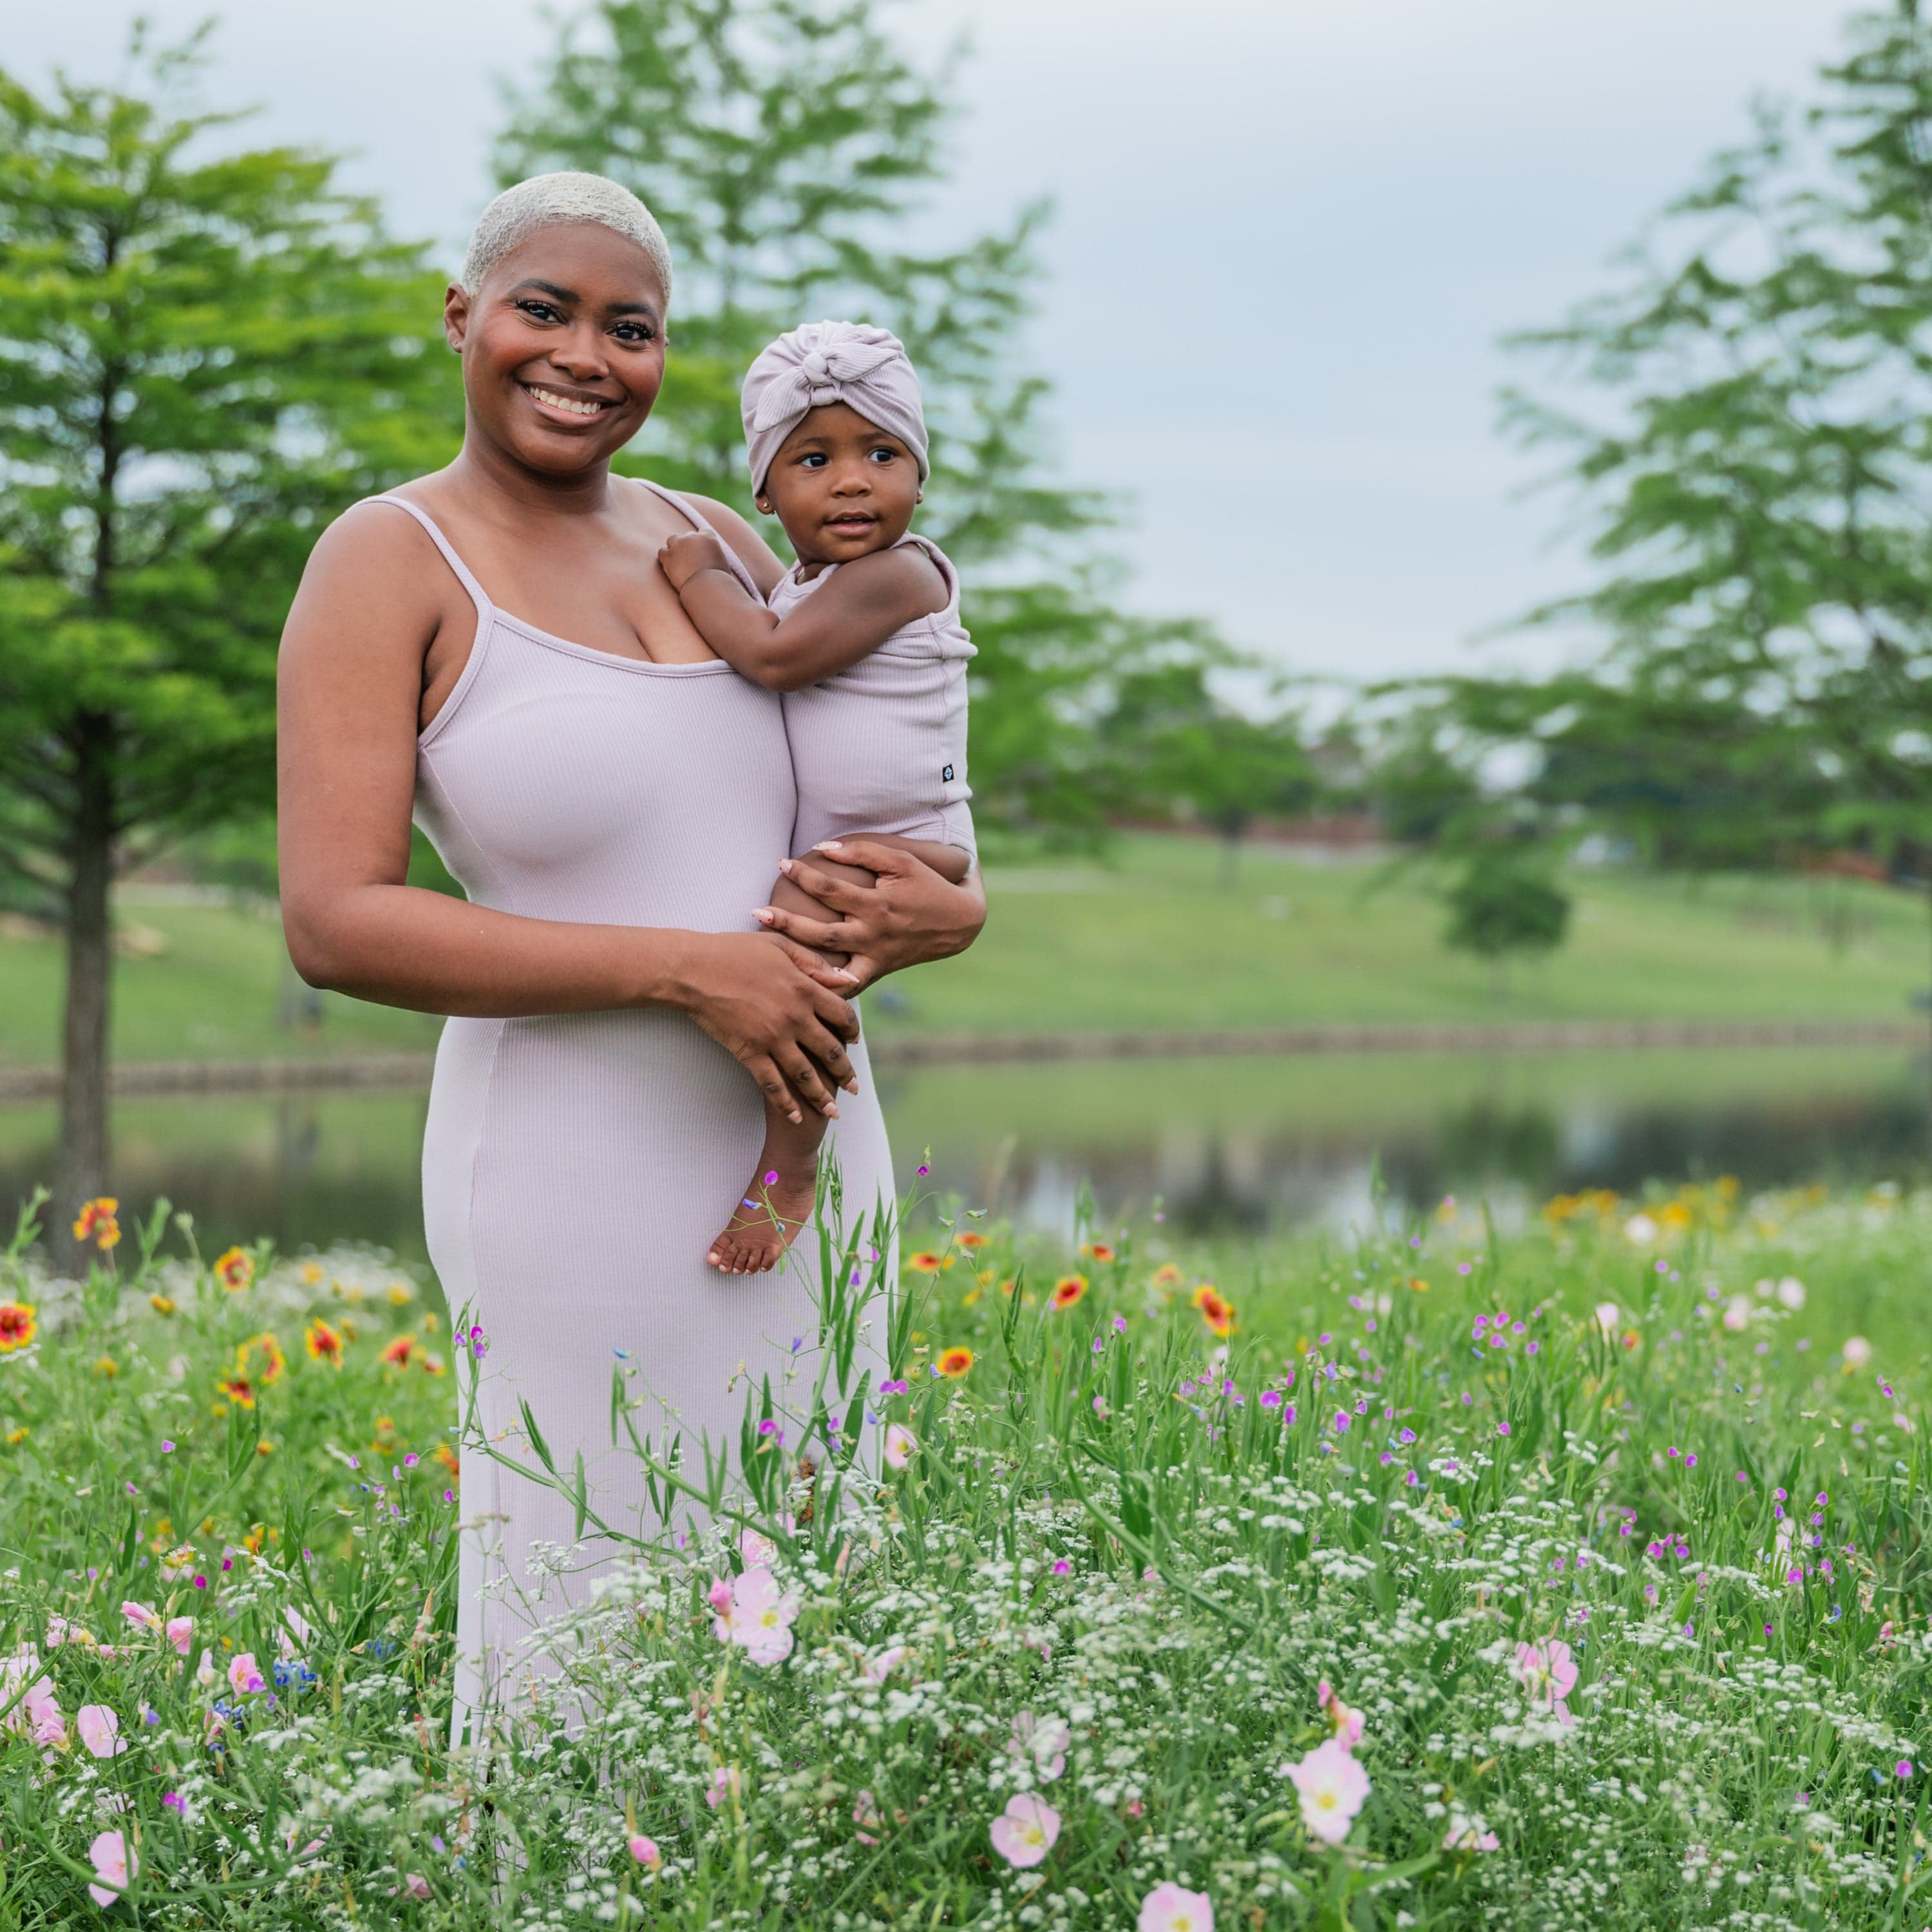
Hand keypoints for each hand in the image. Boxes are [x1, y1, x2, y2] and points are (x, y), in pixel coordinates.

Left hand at [658, 529, 732, 591]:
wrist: (706, 587)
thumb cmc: (718, 580)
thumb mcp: (723, 563)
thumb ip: (715, 555)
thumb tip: (710, 558)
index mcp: (708, 537)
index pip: (703, 532)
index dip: (701, 541)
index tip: (700, 550)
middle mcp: (692, 537)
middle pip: (687, 536)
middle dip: (688, 545)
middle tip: (690, 559)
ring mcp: (678, 544)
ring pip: (672, 539)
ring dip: (674, 548)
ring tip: (678, 562)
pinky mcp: (668, 555)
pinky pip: (662, 552)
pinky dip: (665, 558)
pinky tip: (670, 567)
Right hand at [669, 932, 860, 1122]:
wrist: (694, 969)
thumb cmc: (735, 951)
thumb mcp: (781, 946)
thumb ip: (815, 963)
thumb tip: (848, 980)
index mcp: (805, 988)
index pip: (843, 1015)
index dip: (852, 1030)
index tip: (855, 1041)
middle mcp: (795, 1017)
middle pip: (831, 1051)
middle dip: (846, 1072)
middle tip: (855, 1087)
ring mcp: (772, 1037)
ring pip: (806, 1074)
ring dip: (822, 1096)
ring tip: (834, 1112)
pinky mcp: (749, 1052)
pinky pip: (772, 1085)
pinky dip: (786, 1103)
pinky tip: (795, 1116)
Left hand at [754, 840, 985, 989]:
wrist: (958, 923)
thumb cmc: (927, 885)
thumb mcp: (901, 861)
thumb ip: (862, 853)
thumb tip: (822, 849)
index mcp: (877, 905)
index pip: (830, 889)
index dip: (804, 875)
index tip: (782, 863)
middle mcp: (873, 935)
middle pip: (821, 934)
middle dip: (787, 924)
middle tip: (756, 913)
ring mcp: (874, 957)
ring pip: (830, 967)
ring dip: (799, 960)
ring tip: (769, 952)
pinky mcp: (878, 971)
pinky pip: (849, 987)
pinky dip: (826, 991)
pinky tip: (800, 990)